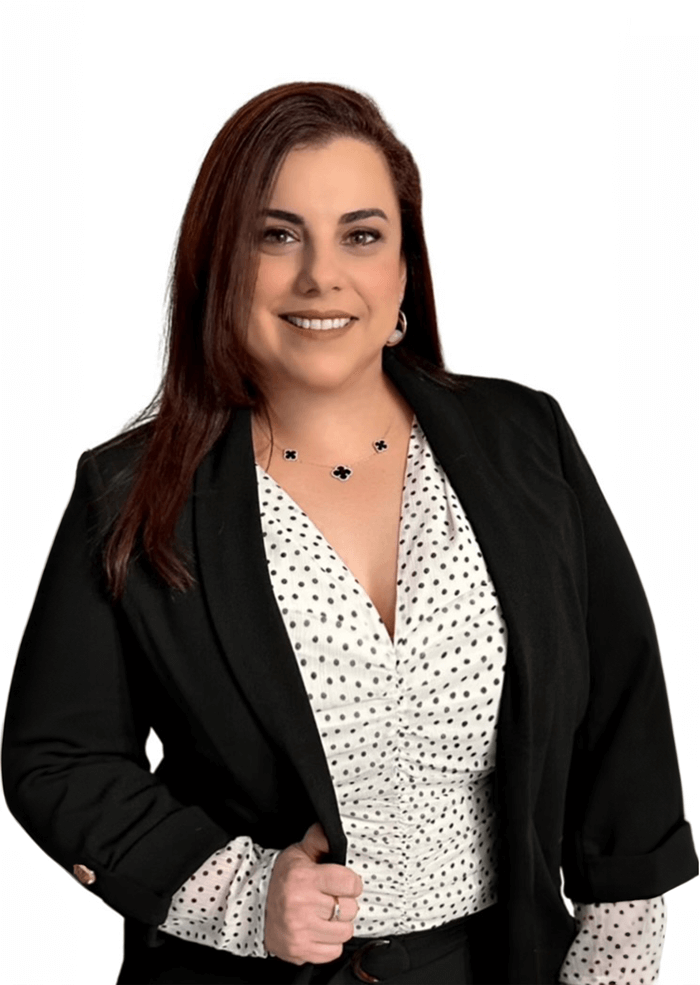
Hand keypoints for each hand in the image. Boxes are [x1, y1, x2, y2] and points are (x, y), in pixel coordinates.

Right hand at [264, 822, 361, 965]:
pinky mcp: (299, 951)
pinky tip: (318, 930)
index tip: (344, 883)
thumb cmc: (281, 879)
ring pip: (345, 932)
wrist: (252, 906)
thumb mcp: (298, 853)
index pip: (350, 883)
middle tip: (330, 899)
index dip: (352, 883)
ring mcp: (300, 931)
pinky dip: (330, 943)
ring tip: (324, 915)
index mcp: (304, 878)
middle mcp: (301, 905)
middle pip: (350, 909)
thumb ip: (319, 840)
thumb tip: (332, 830)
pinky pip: (334, 952)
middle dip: (344, 903)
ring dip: (338, 924)